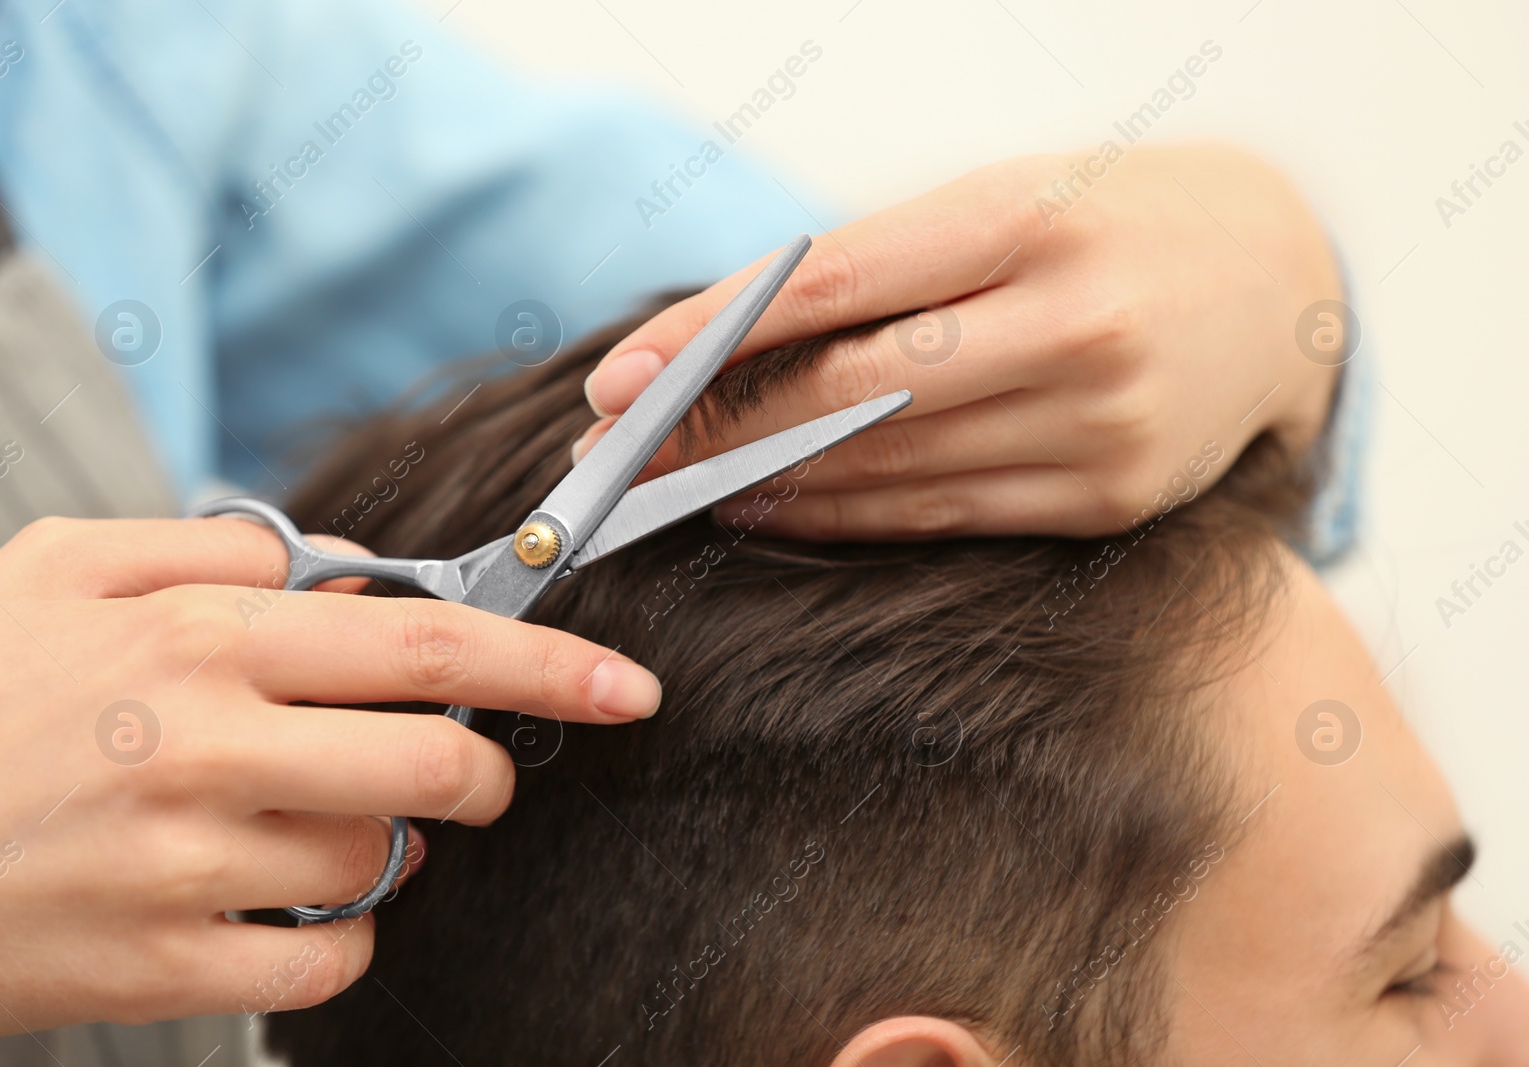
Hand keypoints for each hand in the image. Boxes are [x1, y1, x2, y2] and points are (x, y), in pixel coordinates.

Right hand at [0, 517, 659, 1033]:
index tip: (629, 685)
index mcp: (201, 640)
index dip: (550, 664)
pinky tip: (282, 898)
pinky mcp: (160, 966)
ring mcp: (185, 867)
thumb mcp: (66, 566)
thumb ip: (213, 552)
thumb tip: (340, 573)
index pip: (429, 646)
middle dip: (486, 773)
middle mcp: (208, 749)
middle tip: (470, 770)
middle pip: (436, 767)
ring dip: (388, 843)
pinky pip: (326, 959)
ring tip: (312, 819)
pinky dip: (337, 930)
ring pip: (382, 864)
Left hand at [578, 143, 1344, 537]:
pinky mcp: (1108, 498)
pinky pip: (942, 517)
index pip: (832, 286)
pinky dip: (843, 518)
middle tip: (616, 460)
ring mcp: (1099, 424)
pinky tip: (771, 512)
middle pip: (849, 397)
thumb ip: (880, 269)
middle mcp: (1073, 324)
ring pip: (886, 470)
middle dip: (714, 435)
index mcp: (1031, 219)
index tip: (616, 381)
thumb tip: (725, 343)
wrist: (1280, 281)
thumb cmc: (1109, 221)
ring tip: (675, 490)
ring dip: (763, 488)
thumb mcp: (1002, 200)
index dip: (710, 341)